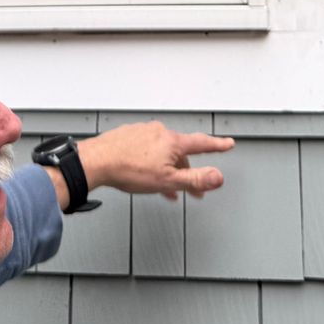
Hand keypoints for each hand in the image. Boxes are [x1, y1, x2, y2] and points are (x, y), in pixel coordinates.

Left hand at [78, 121, 234, 202]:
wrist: (96, 162)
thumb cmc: (127, 170)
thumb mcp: (167, 181)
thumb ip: (194, 179)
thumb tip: (218, 177)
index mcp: (171, 142)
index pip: (202, 143)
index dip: (217, 145)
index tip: (228, 143)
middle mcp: (159, 132)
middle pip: (181, 152)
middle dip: (187, 171)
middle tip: (192, 190)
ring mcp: (143, 133)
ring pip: (163, 152)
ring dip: (168, 169)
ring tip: (166, 188)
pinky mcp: (129, 136)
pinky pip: (148, 150)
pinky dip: (153, 162)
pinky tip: (147, 175)